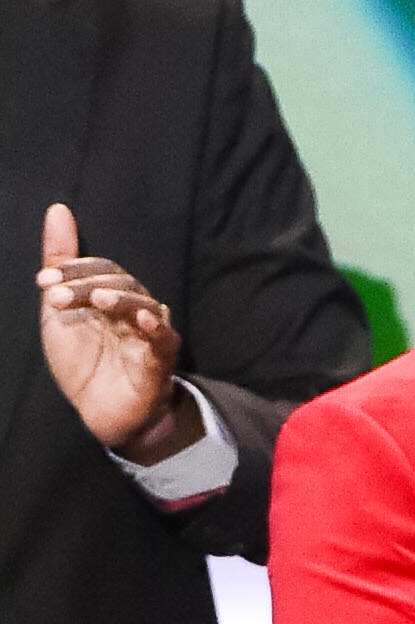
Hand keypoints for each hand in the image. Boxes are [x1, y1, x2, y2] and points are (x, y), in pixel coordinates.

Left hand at [36, 202, 199, 459]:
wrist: (100, 414)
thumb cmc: (84, 361)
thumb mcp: (60, 312)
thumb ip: (61, 264)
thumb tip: (57, 209)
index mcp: (111, 296)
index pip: (101, 269)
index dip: (74, 269)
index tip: (43, 281)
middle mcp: (134, 308)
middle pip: (121, 282)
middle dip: (86, 285)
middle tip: (55, 297)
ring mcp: (149, 332)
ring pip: (143, 303)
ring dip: (120, 298)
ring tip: (96, 300)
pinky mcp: (160, 359)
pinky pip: (163, 337)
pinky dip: (155, 326)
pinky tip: (141, 317)